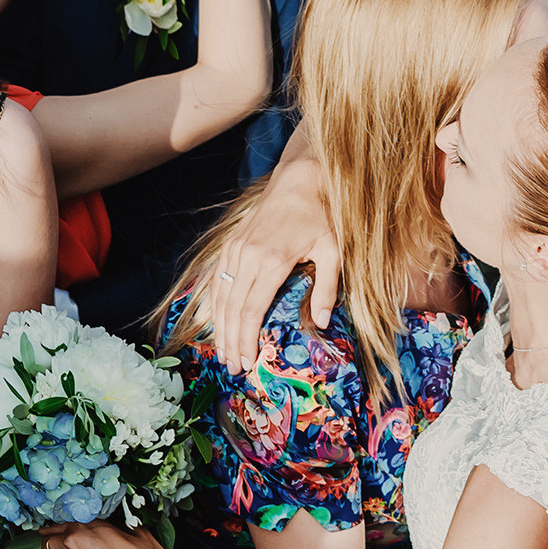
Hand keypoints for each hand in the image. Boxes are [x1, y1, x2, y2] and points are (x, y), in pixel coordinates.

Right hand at [203, 155, 338, 369]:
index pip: (251, 310)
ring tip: (222, 352)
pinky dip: (215, 306)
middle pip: (231, 309)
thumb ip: (327, 288)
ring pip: (219, 297)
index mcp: (272, 261)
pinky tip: (217, 323)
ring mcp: (235, 250)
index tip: (247, 362)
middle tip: (232, 368)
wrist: (299, 181)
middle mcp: (247, 257)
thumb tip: (320, 323)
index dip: (246, 339)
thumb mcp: (333, 251)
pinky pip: (217, 281)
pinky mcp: (230, 246)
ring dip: (219, 327)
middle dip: (230, 341)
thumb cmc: (321, 216)